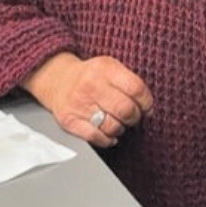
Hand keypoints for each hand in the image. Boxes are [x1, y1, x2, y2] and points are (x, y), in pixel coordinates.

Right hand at [22, 52, 153, 146]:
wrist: (57, 79)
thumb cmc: (91, 76)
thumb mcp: (111, 67)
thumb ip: (130, 82)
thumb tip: (148, 108)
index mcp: (106, 69)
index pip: (136, 89)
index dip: (147, 103)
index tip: (147, 108)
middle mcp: (92, 86)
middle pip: (126, 109)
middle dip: (135, 117)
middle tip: (133, 117)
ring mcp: (79, 104)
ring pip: (112, 126)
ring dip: (121, 129)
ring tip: (119, 123)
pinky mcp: (69, 120)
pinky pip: (95, 136)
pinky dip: (106, 139)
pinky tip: (109, 135)